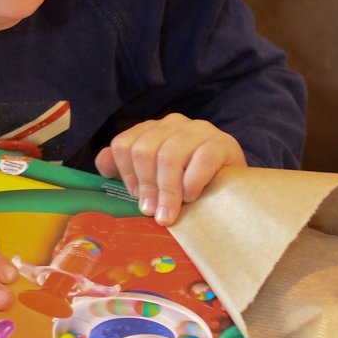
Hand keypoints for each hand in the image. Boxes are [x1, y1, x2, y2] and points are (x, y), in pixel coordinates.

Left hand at [95, 115, 245, 224]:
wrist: (234, 184)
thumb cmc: (190, 182)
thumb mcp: (156, 175)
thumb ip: (128, 169)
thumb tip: (103, 168)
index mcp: (152, 129)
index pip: (123, 145)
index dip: (125, 174)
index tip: (135, 198)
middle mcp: (172, 123)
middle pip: (144, 150)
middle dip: (146, 186)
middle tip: (151, 212)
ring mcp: (199, 130)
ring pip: (169, 156)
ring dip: (166, 191)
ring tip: (168, 214)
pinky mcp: (222, 143)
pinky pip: (201, 160)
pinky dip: (191, 182)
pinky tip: (191, 197)